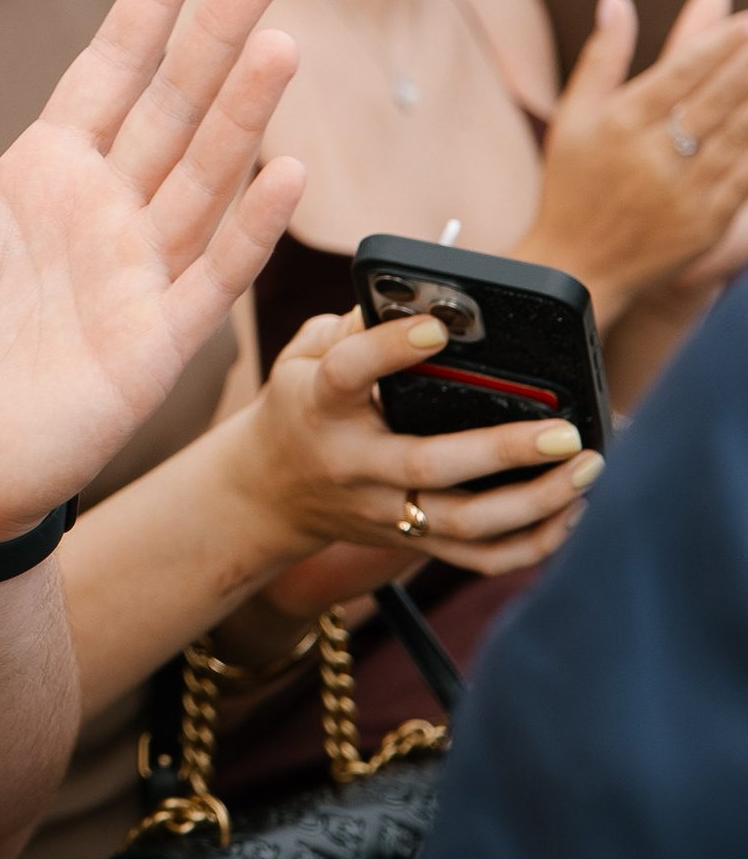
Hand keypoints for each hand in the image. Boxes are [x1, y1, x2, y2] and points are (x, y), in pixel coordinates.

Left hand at [0, 0, 304, 543]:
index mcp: (42, 174)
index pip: (111, 70)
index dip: (153, 6)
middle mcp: (102, 214)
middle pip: (175, 106)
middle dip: (219, 35)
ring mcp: (136, 276)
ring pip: (205, 177)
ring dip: (245, 113)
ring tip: (282, 41)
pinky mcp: (152, 346)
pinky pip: (211, 277)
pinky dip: (249, 228)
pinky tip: (286, 172)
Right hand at [223, 307, 595, 579]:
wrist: (269, 492)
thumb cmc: (301, 406)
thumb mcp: (304, 354)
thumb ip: (354, 324)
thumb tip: (426, 300)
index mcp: (320, 404)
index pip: (348, 373)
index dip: (390, 348)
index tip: (437, 326)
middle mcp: (354, 464)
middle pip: (429, 464)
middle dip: (503, 449)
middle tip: (566, 431)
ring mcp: (385, 510)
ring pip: (465, 523)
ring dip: (535, 501)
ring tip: (588, 468)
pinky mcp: (411, 541)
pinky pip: (479, 558)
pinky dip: (532, 543)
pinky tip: (571, 511)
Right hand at [530, 0, 747, 321]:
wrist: (579, 267)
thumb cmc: (572, 182)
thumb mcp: (574, 116)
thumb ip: (603, 55)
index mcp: (620, 123)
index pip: (681, 70)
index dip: (719, 41)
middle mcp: (654, 155)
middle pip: (718, 97)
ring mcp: (685, 190)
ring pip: (741, 133)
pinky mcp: (708, 220)